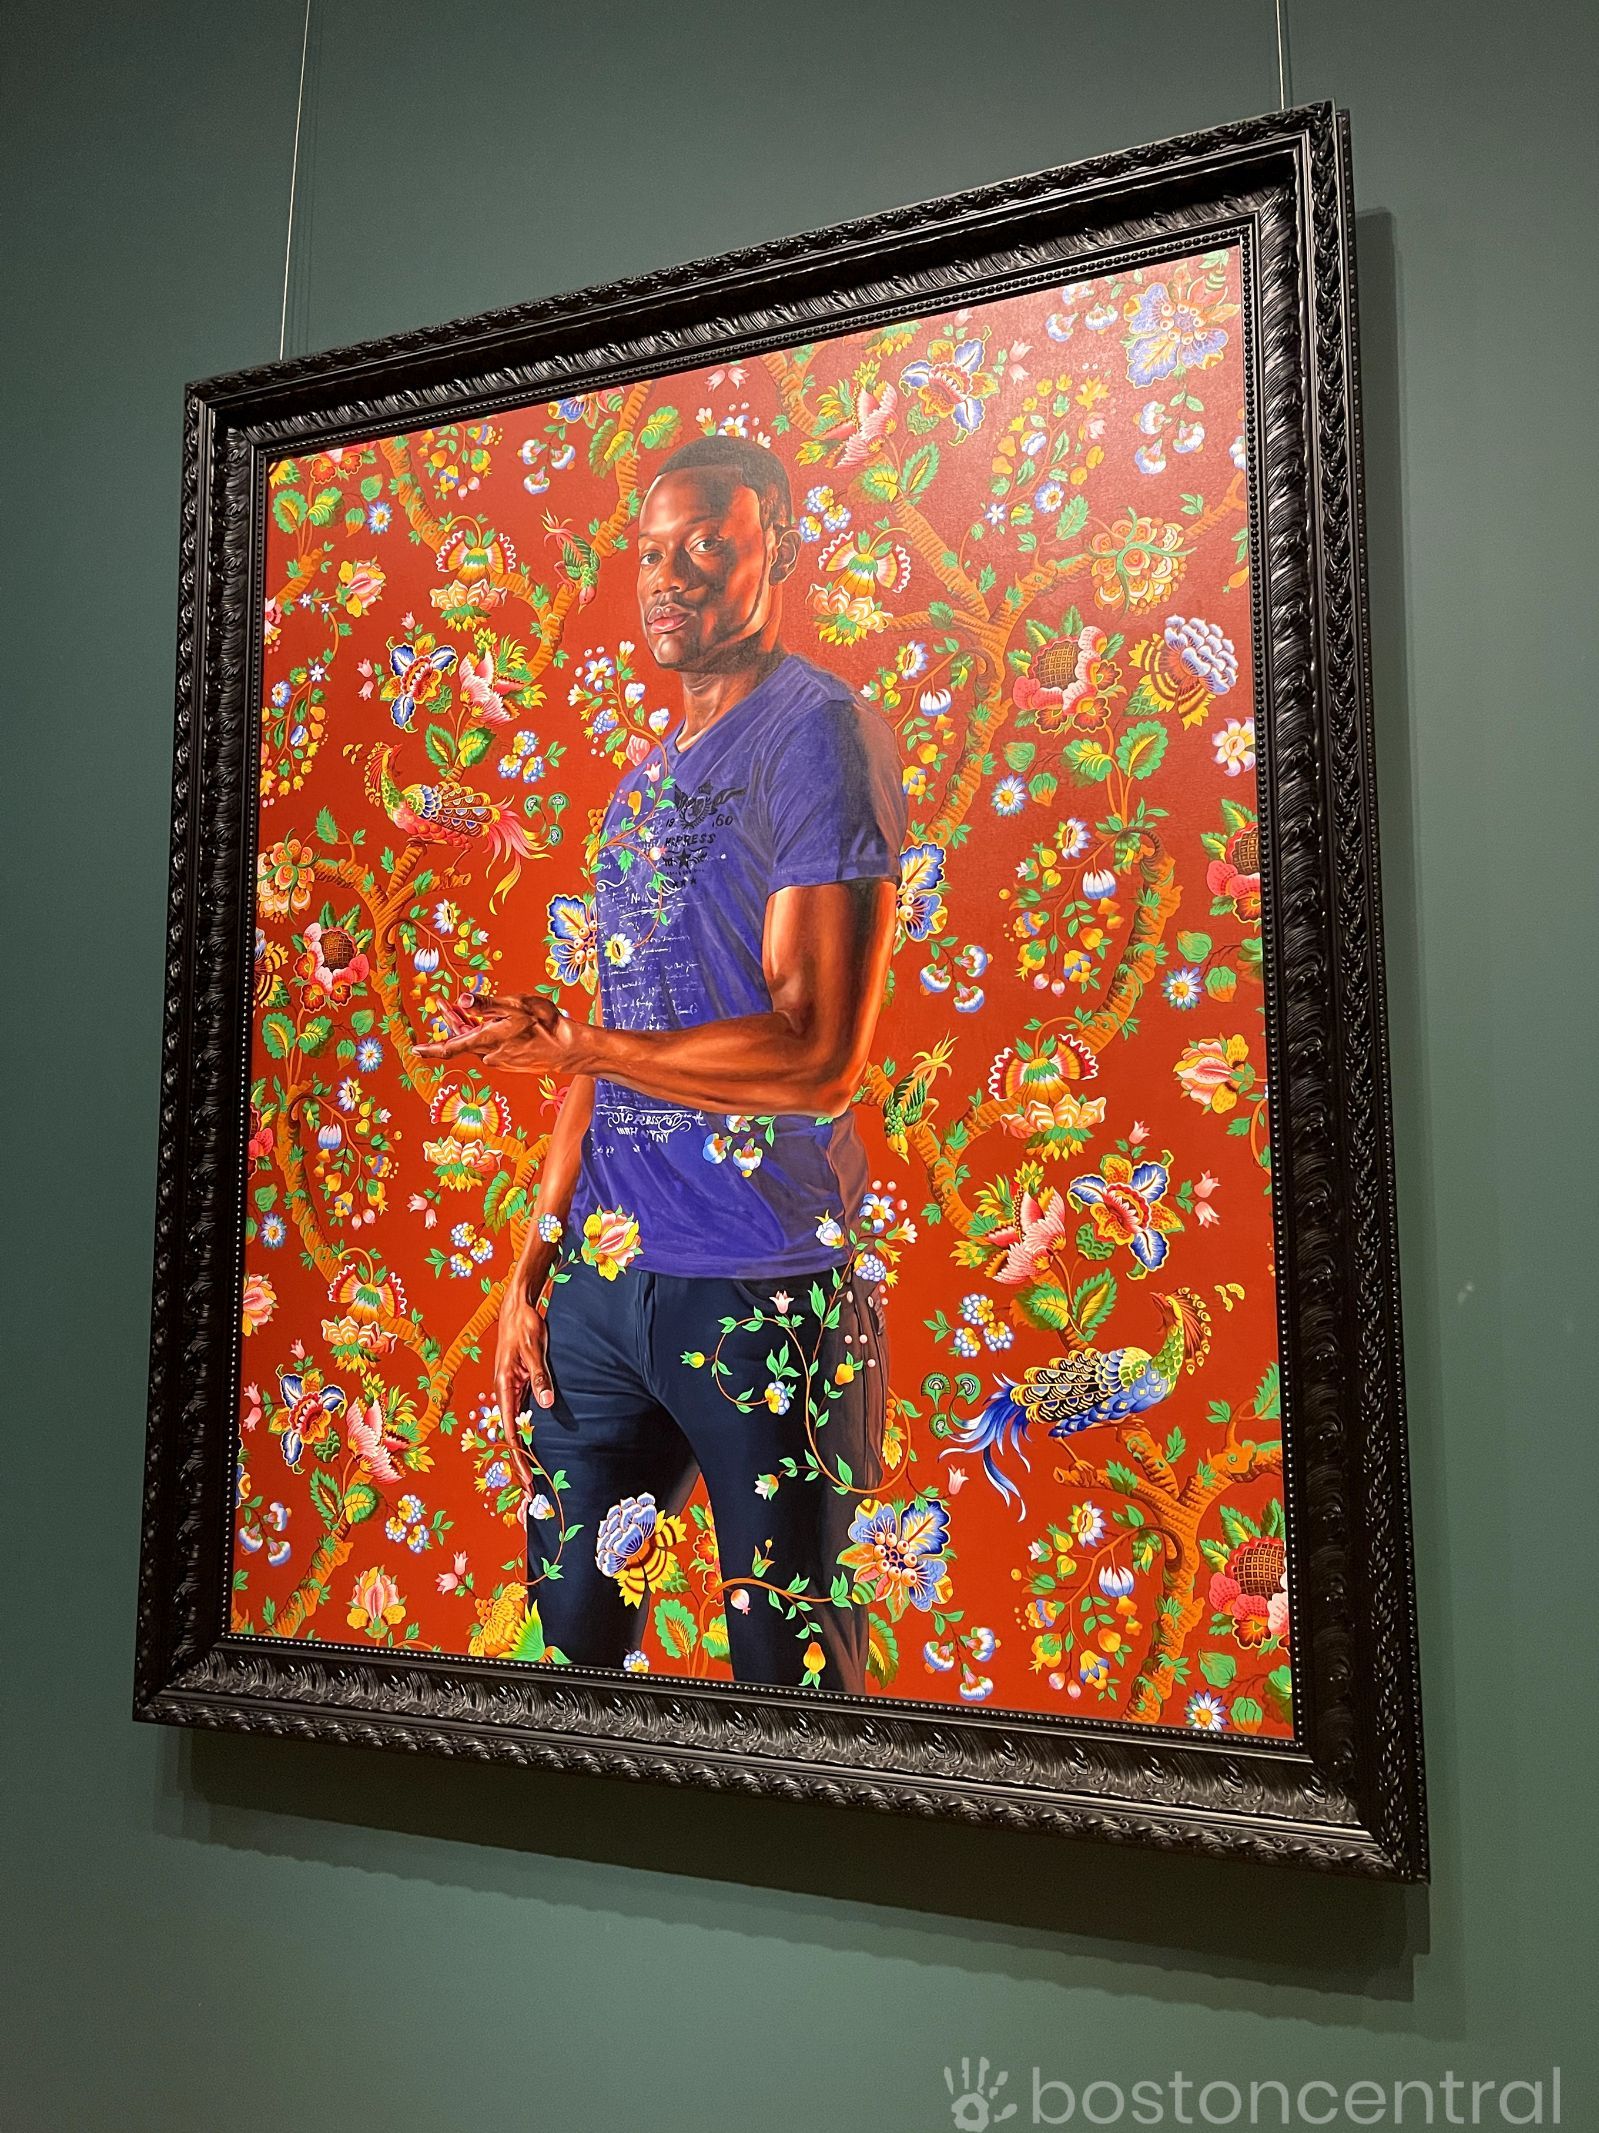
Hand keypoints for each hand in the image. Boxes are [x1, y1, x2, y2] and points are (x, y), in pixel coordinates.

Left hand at [416, 992, 584, 1073]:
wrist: (570, 1049)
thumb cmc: (545, 1024)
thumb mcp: (516, 1005)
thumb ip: (488, 1004)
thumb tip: (462, 999)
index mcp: (487, 1041)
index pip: (450, 1047)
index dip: (430, 1048)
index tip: (414, 1049)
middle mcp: (490, 1055)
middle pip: (463, 1040)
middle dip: (452, 1021)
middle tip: (443, 1004)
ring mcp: (502, 1061)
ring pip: (477, 1042)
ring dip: (469, 1026)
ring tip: (466, 1009)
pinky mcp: (512, 1061)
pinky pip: (491, 1047)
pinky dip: (485, 1034)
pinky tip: (493, 1024)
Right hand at [492, 1278, 553, 1506]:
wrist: (518, 1305)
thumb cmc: (525, 1324)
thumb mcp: (535, 1349)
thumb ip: (540, 1377)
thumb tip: (547, 1405)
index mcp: (504, 1385)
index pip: (510, 1430)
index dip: (518, 1456)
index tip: (527, 1477)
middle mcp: (505, 1391)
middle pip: (511, 1434)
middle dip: (519, 1462)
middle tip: (531, 1490)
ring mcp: (512, 1388)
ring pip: (517, 1426)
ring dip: (524, 1450)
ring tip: (533, 1475)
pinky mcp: (520, 1382)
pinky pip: (523, 1413)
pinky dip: (528, 1431)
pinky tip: (536, 1445)